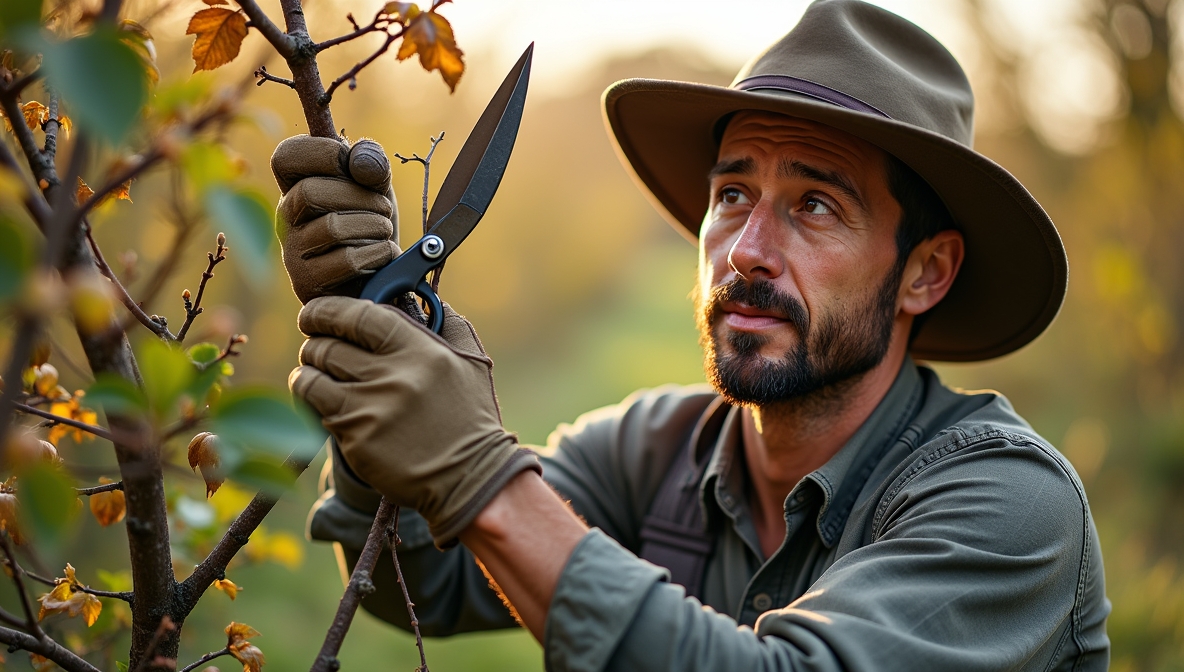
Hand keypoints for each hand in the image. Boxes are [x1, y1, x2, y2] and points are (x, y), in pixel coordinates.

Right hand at [271, 135, 401, 303]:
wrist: (383, 278)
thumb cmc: (373, 224)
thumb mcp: (377, 185)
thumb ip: (371, 162)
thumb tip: (357, 161)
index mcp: (295, 186)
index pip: (285, 157)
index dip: (322, 153)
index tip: (353, 165)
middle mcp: (286, 219)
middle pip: (309, 192)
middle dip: (359, 196)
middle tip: (383, 207)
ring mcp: (293, 252)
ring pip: (332, 228)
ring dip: (374, 225)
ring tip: (385, 230)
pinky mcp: (309, 283)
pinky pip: (348, 260)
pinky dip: (379, 253)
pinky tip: (385, 253)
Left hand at [289, 296, 540, 546]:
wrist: (470, 479)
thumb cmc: (470, 418)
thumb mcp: (472, 363)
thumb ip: (448, 322)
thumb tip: (418, 294)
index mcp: (420, 351)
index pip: (359, 316)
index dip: (328, 310)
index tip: (316, 313)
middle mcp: (394, 376)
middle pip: (327, 345)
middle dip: (314, 342)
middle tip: (317, 346)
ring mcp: (372, 409)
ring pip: (312, 375)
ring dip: (307, 371)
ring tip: (314, 372)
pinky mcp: (356, 438)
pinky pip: (316, 408)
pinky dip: (310, 399)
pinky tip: (319, 399)